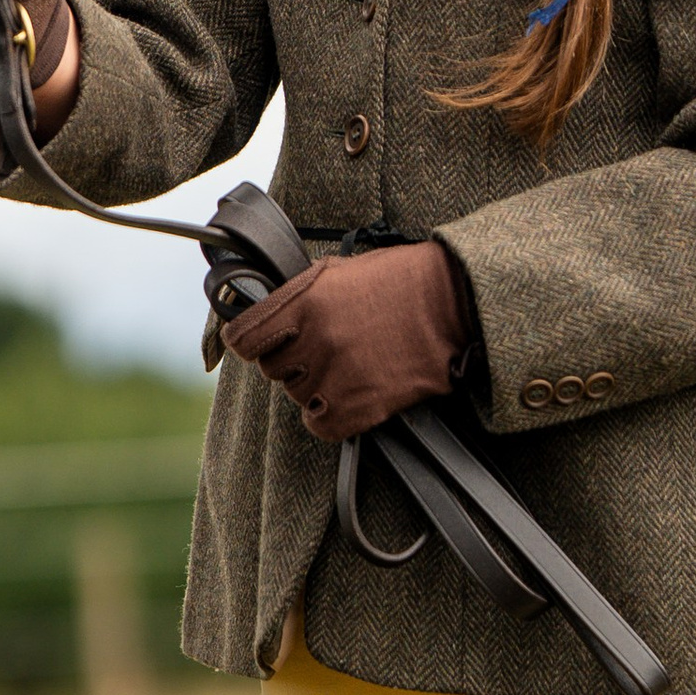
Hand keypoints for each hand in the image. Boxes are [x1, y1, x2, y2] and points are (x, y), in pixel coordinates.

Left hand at [220, 241, 473, 440]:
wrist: (452, 302)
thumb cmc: (399, 280)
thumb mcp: (337, 270)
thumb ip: (296, 296)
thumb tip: (266, 315)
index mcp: (304, 300)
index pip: (243, 339)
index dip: (249, 342)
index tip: (259, 343)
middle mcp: (315, 339)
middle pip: (272, 369)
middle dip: (292, 360)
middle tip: (323, 346)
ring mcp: (337, 374)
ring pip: (297, 395)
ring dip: (315, 385)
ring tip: (346, 363)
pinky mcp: (361, 405)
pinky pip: (320, 424)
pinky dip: (329, 414)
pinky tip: (347, 394)